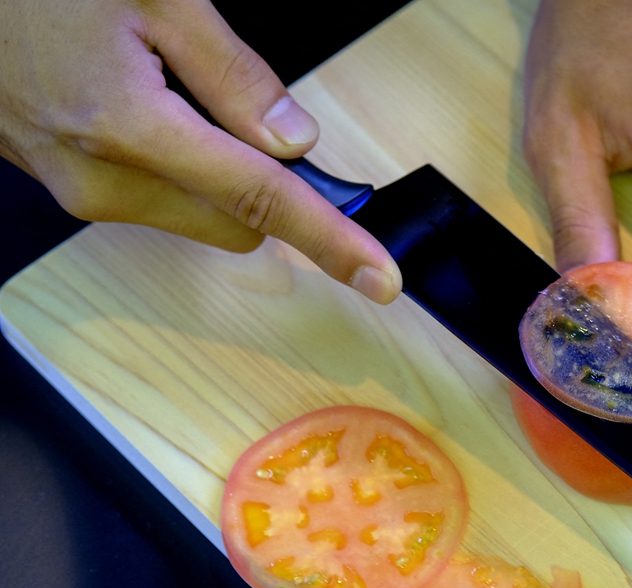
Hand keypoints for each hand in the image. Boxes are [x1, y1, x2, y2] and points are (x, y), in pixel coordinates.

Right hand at [0, 0, 399, 303]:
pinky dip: (173, 167)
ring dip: (214, 175)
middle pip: (235, 223)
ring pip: (195, 215)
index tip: (378, 276)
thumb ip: (234, 75)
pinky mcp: (62, 186)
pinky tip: (141, 104)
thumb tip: (295, 139)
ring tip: (169, 90)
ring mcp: (75, 190)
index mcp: (129, 129)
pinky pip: (150, 198)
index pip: (261, 201)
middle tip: (253, 118)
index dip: (330, 239)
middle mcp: (99, 180)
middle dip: (263, 186)